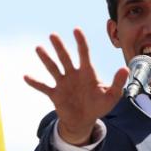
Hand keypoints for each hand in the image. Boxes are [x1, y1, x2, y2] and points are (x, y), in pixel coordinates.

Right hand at [23, 28, 128, 144]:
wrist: (84, 120)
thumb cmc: (98, 106)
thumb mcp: (111, 96)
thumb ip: (118, 83)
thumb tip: (125, 69)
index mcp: (87, 73)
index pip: (84, 54)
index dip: (80, 42)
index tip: (76, 29)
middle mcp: (73, 75)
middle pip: (65, 58)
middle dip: (59, 47)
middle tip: (53, 35)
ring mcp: (63, 83)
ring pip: (53, 68)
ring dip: (46, 59)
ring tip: (38, 48)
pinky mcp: (55, 94)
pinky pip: (43, 87)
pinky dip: (35, 82)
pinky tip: (26, 76)